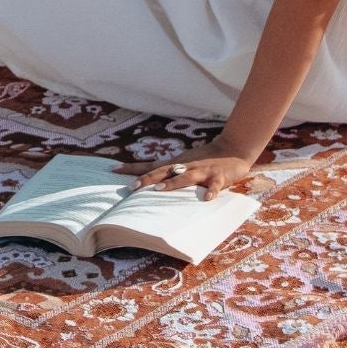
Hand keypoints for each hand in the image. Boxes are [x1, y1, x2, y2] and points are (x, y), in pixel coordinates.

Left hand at [113, 141, 254, 199]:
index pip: (151, 165)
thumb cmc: (205, 158)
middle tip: (131, 187)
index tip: (114, 170)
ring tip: (160, 190)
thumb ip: (168, 171)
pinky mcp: (218, 177)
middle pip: (163, 171)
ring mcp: (202, 171)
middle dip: (147, 179)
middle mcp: (186, 165)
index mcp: (176, 163)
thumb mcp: (184, 162)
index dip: (133, 168)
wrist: (233, 148)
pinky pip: (215, 186)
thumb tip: (147, 180)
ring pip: (186, 177)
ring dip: (173, 183)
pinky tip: (206, 199)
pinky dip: (211, 192)